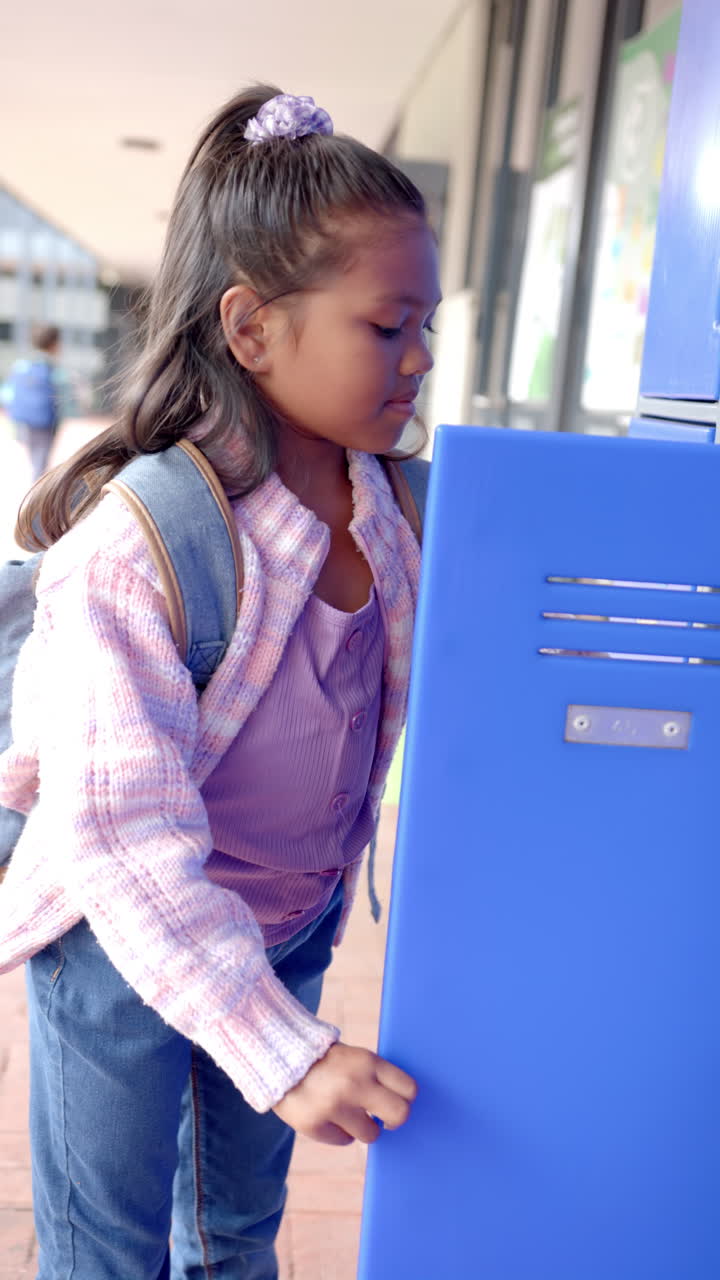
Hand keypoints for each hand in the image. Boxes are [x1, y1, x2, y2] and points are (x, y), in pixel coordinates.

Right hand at [272, 1040, 416, 1145]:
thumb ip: (375, 1076)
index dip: (406, 1098)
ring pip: (371, 1134)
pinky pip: (343, 1140)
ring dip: (362, 1127)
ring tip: (347, 1113)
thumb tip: (402, 1104)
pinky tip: (327, 1115)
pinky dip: (338, 1132)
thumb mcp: (354, 1057)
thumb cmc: (323, 1060)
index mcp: (367, 1062)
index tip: (398, 1100)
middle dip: (394, 1120)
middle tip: (383, 1117)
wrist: (276, 1057)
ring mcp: (334, 1107)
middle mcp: (354, 1084)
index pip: (409, 1089)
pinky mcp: (315, 1126)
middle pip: (400, 1115)